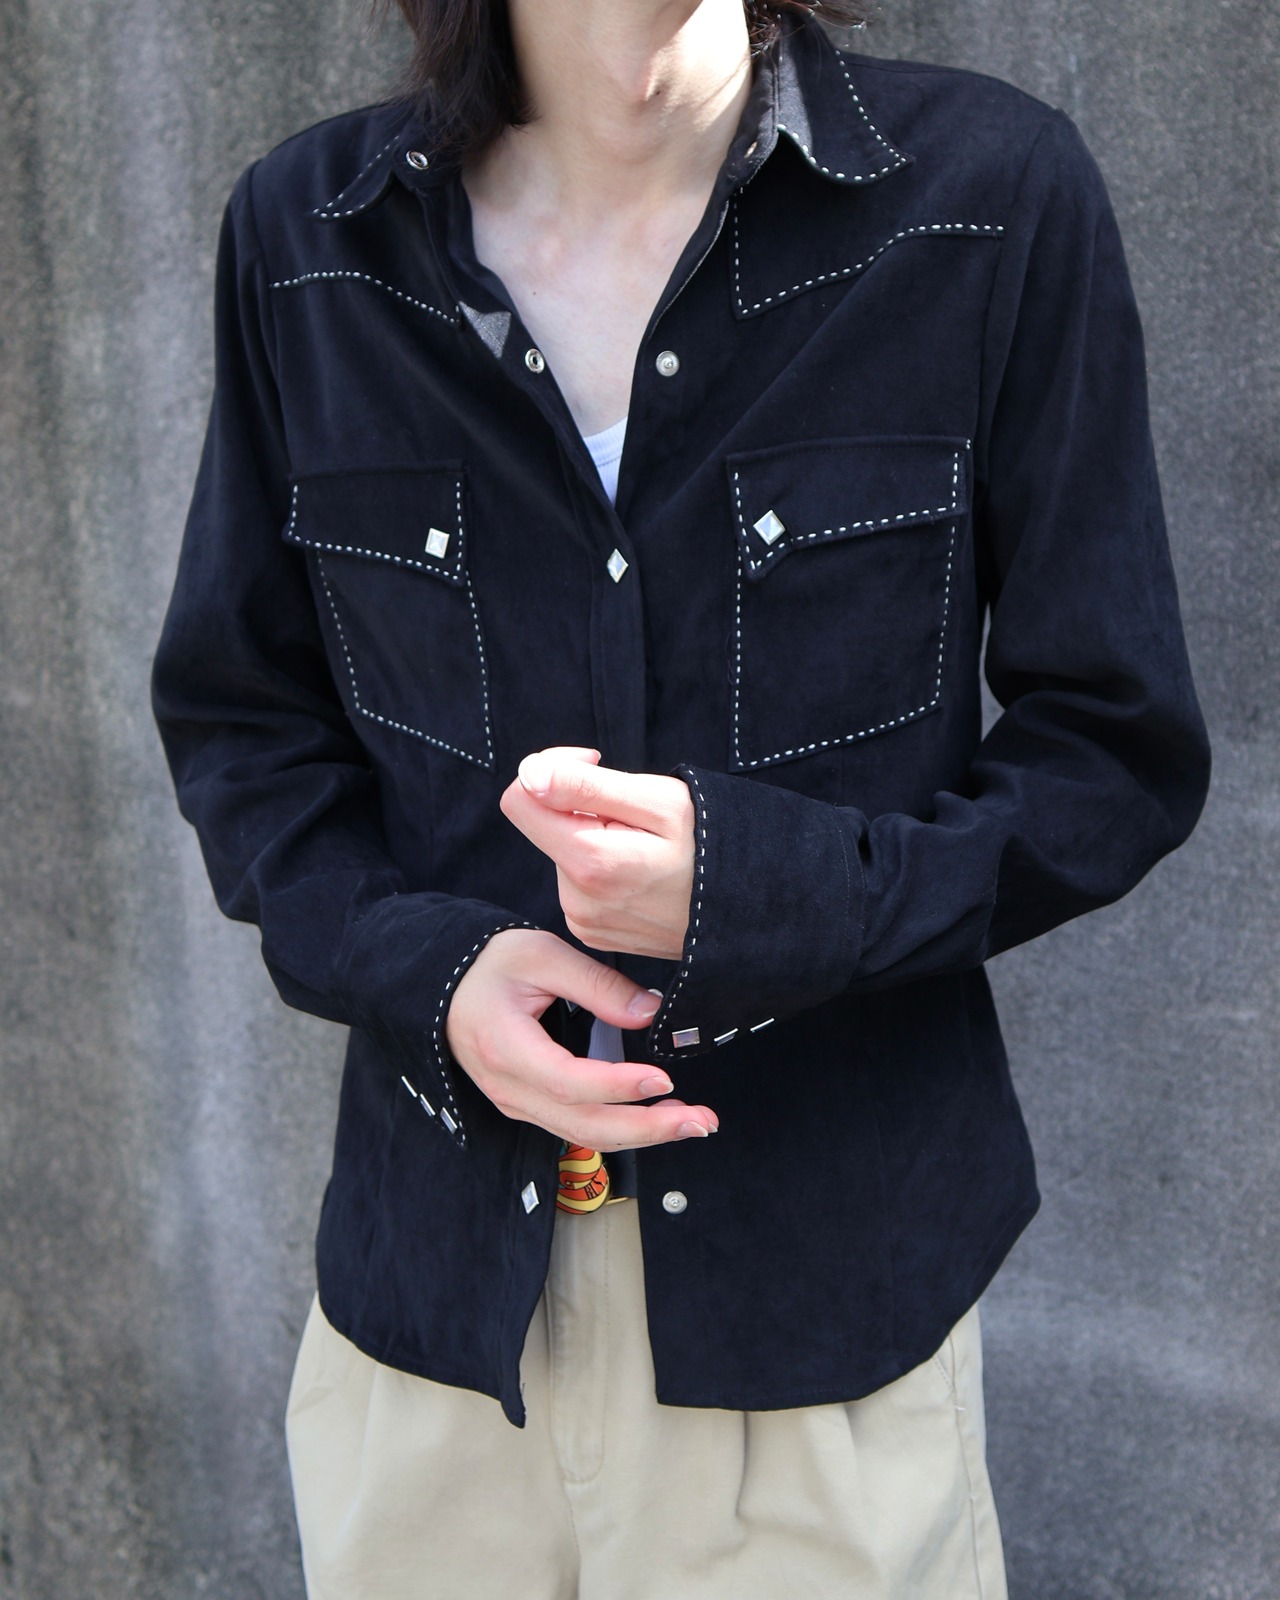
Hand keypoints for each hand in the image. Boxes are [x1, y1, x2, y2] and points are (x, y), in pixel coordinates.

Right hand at [445, 928, 716, 1148]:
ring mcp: (517, 1103)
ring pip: (584, 1135)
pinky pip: (576, 1127)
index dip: (619, 1086)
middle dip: (648, 1129)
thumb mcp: (542, 954)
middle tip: (702, 1120)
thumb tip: (650, 1011)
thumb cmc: (489, 963)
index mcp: (507, 1048)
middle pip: (584, 1125)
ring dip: (642, 1134)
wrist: (444, 984)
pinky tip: (656, 1115)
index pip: (569, 1082)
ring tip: (692, 1121)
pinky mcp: (528, 1105)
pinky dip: (621, 1128)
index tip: (664, 1078)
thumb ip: (597, 984)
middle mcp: (510, 1088)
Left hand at [500, 747, 694, 960]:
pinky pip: (578, 882)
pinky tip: (643, 873)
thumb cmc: (711, 847)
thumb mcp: (660, 801)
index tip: (595, 765)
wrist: (751, 912)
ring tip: (648, 849)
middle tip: (640, 818)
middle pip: (547, 825)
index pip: (520, 799)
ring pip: (565, 853)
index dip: (552, 769)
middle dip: (584, 808)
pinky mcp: (592, 932)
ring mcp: (584, 922)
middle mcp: (576, 899)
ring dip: (597, 838)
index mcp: (589, 861)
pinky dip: (604, 867)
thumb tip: (529, 773)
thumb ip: (586, 785)